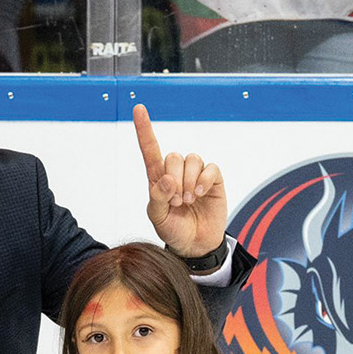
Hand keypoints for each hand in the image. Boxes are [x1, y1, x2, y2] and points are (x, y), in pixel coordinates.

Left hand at [134, 105, 227, 259]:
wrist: (195, 244)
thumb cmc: (173, 229)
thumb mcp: (157, 218)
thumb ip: (157, 198)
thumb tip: (166, 180)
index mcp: (158, 179)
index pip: (150, 150)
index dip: (145, 129)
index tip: (138, 108)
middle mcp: (176, 172)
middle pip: (173, 157)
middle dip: (174, 180)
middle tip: (176, 201)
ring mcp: (195, 174)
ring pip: (191, 160)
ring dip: (188, 182)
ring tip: (187, 201)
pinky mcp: (213, 179)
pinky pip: (210, 168)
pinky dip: (204, 181)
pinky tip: (201, 195)